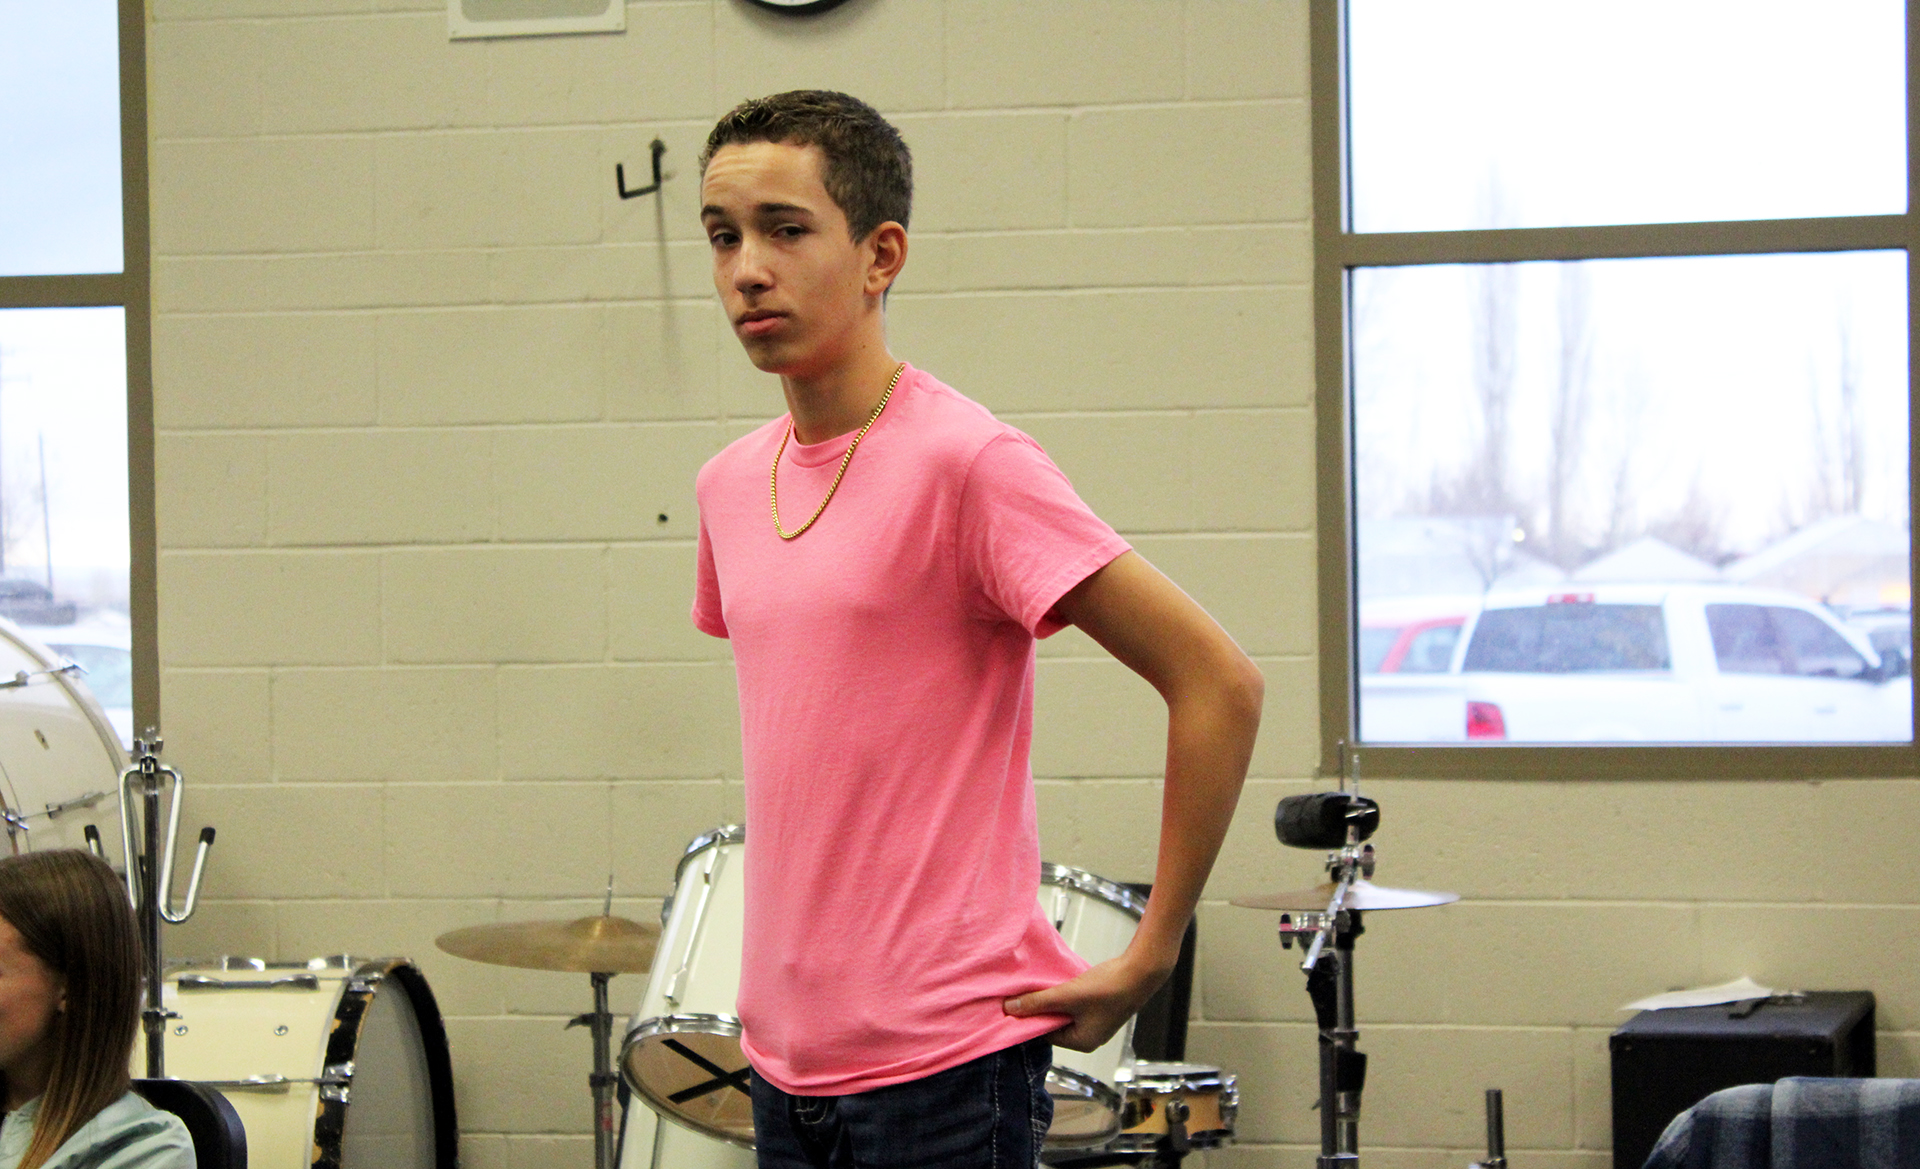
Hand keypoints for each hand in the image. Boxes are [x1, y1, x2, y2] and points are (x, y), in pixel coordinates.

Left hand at [1002, 955, 1168, 1052]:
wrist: (1140, 972)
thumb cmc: (1106, 989)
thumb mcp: (1067, 996)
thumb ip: (1037, 1002)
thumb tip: (1009, 1009)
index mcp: (1081, 1043)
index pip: (1045, 1034)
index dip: (1031, 1018)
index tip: (1016, 1004)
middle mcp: (1089, 1037)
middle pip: (1054, 1024)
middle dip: (1042, 1008)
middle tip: (1026, 992)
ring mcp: (1096, 1023)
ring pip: (1065, 1012)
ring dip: (1054, 1000)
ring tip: (1041, 985)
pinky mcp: (1101, 1008)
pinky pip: (1075, 1005)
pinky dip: (1066, 995)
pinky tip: (1059, 981)